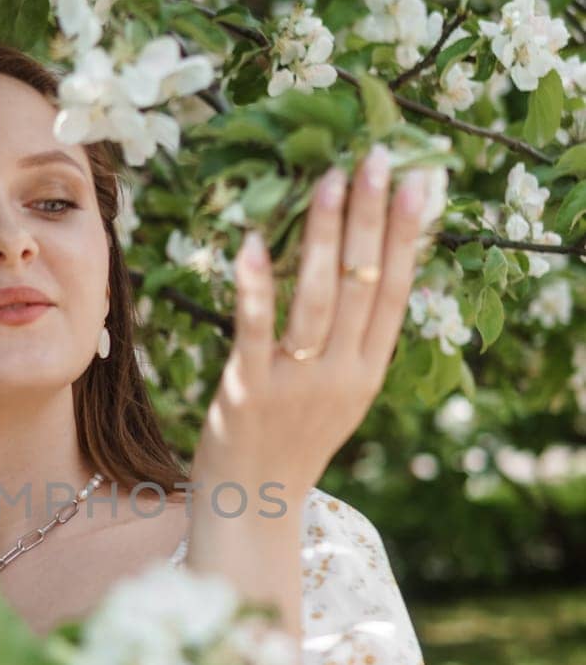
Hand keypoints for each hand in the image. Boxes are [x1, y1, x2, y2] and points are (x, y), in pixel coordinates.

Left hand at [192, 144, 428, 503]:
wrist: (254, 506)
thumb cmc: (291, 441)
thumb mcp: (339, 393)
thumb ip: (353, 340)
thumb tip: (368, 268)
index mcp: (368, 372)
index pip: (395, 292)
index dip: (407, 235)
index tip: (417, 182)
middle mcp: (341, 375)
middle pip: (361, 284)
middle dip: (370, 217)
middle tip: (375, 158)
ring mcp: (295, 383)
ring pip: (316, 298)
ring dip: (322, 235)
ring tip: (327, 181)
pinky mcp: (247, 391)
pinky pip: (254, 330)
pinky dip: (255, 285)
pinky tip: (251, 242)